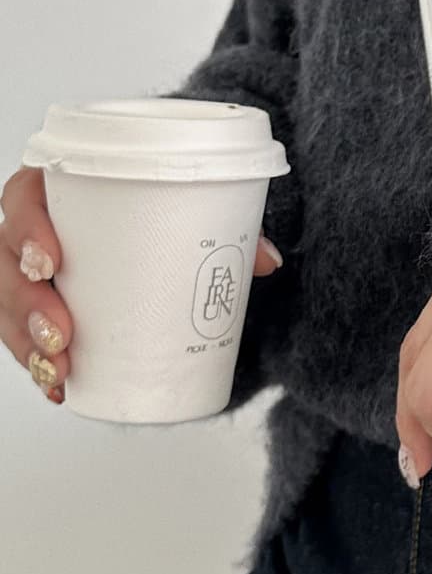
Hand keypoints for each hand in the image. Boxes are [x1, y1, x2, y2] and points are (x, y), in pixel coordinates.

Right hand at [2, 163, 281, 406]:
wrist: (169, 216)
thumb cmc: (168, 205)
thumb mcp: (199, 208)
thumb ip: (232, 228)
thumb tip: (264, 260)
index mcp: (64, 188)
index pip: (26, 199)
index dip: (28, 230)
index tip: (50, 261)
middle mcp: (41, 227)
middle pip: (8, 262)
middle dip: (26, 303)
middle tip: (61, 335)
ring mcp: (38, 269)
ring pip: (11, 303)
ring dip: (27, 342)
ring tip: (60, 369)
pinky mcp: (48, 302)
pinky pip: (25, 331)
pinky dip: (39, 362)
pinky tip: (58, 385)